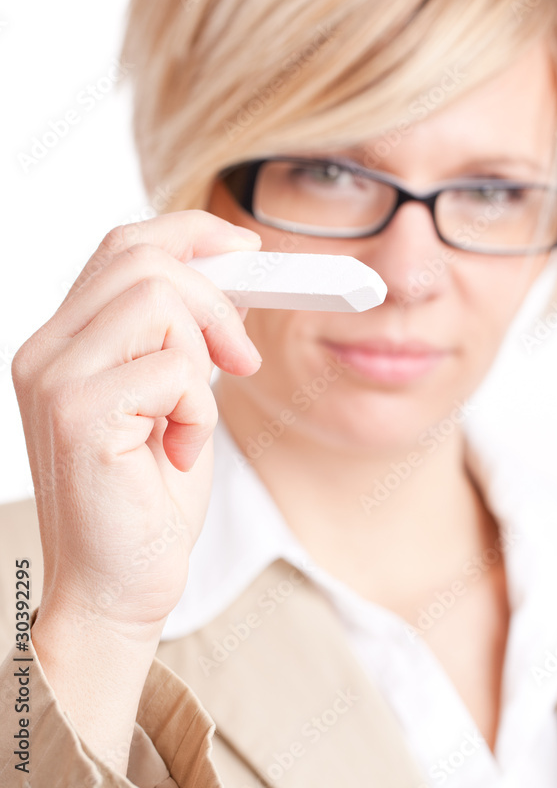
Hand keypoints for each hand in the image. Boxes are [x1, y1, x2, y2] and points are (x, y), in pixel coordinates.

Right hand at [12, 210, 261, 636]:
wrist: (118, 589)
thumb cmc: (149, 498)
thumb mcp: (174, 395)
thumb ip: (182, 334)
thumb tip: (229, 273)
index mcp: (64, 341)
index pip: (122, 246)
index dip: (190, 233)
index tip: (244, 248)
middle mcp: (47, 352)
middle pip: (142, 257)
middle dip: (215, 296)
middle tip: (241, 357)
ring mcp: (55, 380)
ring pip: (158, 297)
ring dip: (203, 357)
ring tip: (194, 417)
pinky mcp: (80, 416)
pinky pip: (174, 368)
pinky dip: (200, 409)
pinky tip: (181, 452)